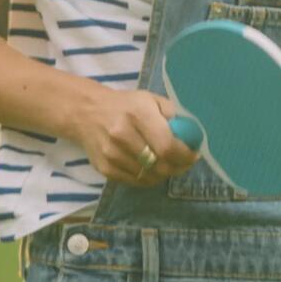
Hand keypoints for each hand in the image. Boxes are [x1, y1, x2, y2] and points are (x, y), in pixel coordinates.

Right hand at [70, 87, 200, 187]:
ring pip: (148, 176)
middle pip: (159, 165)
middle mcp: (122, 135)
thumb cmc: (125, 105)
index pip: (167, 146)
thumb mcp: (151, 100)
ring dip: (164, 174)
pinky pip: (134, 181)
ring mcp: (111, 154)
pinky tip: (153, 169)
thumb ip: (172, 115)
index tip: (194, 155)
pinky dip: (148, 178)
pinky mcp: (104, 168)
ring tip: (169, 165)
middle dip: (178, 167)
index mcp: (138, 114)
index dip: (184, 156)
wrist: (86, 112)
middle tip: (185, 163)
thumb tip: (191, 136)